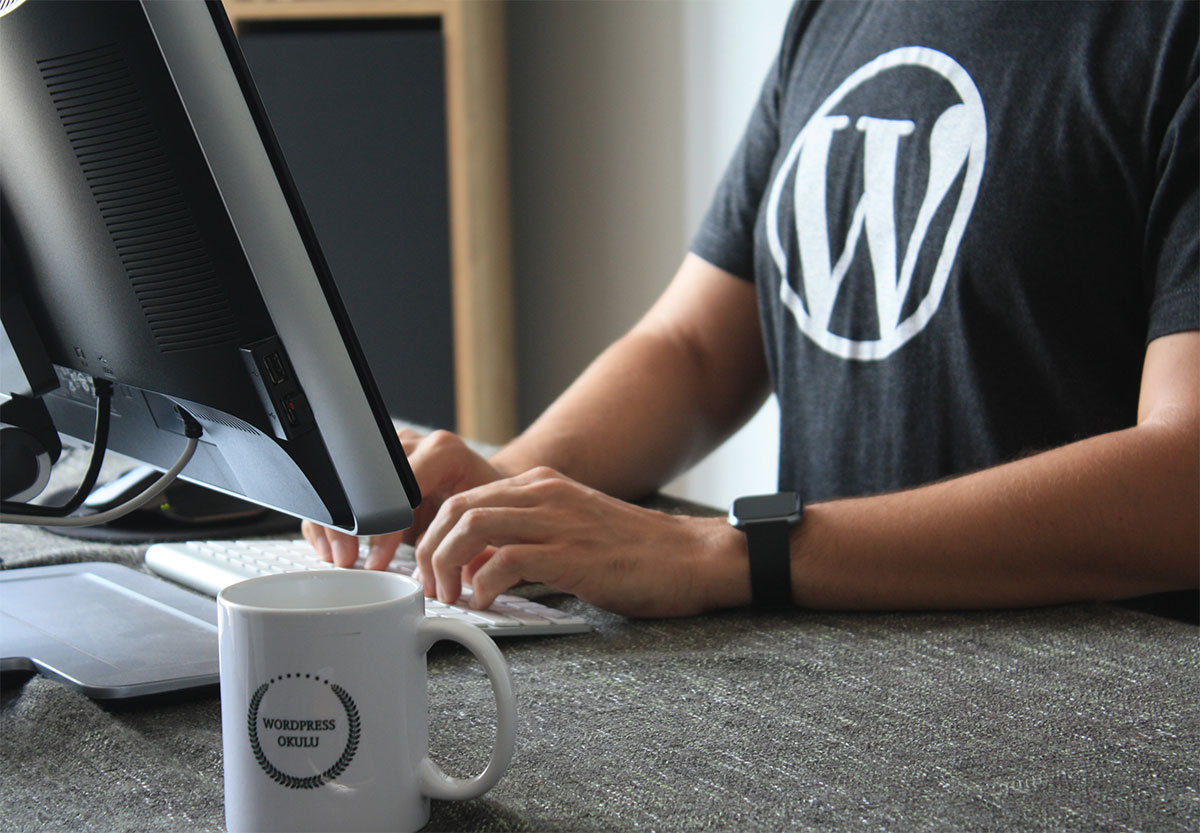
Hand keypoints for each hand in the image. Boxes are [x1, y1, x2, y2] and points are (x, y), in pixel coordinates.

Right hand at [301, 429, 507, 568]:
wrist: (488, 489)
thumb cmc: (490, 507)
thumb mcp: (481, 521)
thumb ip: (458, 540)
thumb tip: (435, 577)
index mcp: (443, 452)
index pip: (400, 486)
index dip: (384, 527)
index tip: (377, 559)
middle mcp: (414, 444)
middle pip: (365, 479)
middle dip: (351, 525)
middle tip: (347, 559)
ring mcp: (391, 450)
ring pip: (346, 480)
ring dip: (335, 522)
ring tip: (339, 556)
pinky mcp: (375, 463)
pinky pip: (341, 487)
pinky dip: (332, 518)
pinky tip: (331, 544)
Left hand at [414, 466, 750, 617]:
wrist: (692, 558)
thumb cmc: (636, 555)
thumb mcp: (570, 532)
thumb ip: (523, 541)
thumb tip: (474, 568)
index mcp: (541, 486)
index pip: (463, 496)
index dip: (435, 534)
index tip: (430, 569)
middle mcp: (544, 493)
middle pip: (456, 507)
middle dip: (430, 550)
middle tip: (433, 588)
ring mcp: (558, 520)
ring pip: (470, 526)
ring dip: (447, 565)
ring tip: (452, 597)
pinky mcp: (571, 553)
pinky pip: (504, 561)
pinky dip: (483, 585)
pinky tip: (488, 603)